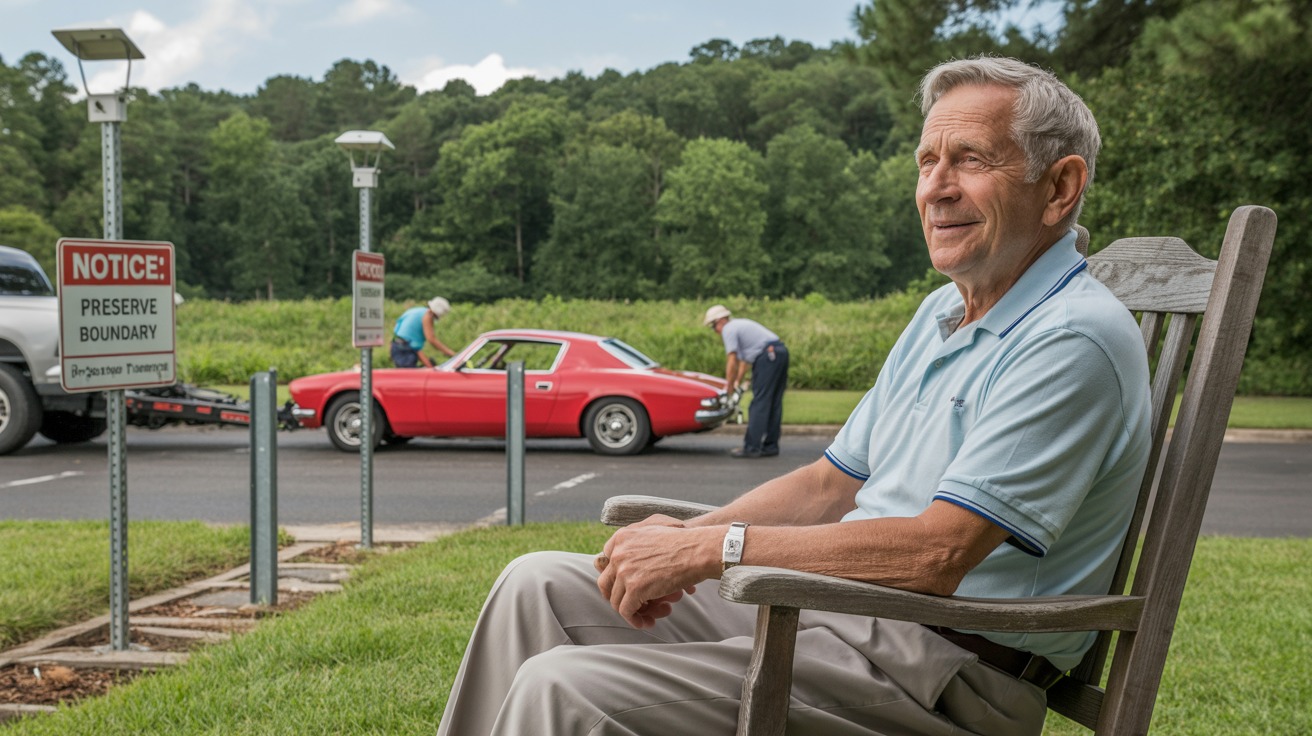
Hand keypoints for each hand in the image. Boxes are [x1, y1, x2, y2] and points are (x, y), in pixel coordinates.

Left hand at [596, 523, 713, 627]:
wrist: (698, 550)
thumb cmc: (685, 539)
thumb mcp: (656, 524)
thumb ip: (639, 535)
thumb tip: (635, 554)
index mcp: (622, 537)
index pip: (606, 562)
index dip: (615, 577)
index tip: (624, 586)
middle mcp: (618, 553)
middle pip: (606, 583)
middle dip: (617, 596)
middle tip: (630, 604)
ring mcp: (624, 571)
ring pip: (616, 600)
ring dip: (631, 611)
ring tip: (647, 616)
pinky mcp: (634, 589)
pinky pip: (626, 611)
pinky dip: (635, 620)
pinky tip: (648, 622)